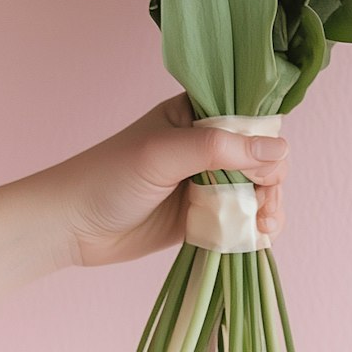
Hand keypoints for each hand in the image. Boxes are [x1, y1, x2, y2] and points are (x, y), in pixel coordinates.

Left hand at [46, 95, 289, 267]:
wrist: (72, 226)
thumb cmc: (110, 176)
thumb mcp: (165, 154)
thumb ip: (220, 149)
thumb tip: (279, 150)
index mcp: (196, 113)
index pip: (250, 119)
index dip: (267, 143)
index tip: (268, 172)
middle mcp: (205, 145)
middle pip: (260, 158)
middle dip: (271, 182)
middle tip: (266, 207)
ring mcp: (204, 182)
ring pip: (255, 190)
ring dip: (268, 207)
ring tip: (264, 228)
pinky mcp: (201, 216)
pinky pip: (239, 218)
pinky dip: (254, 228)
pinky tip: (258, 238)